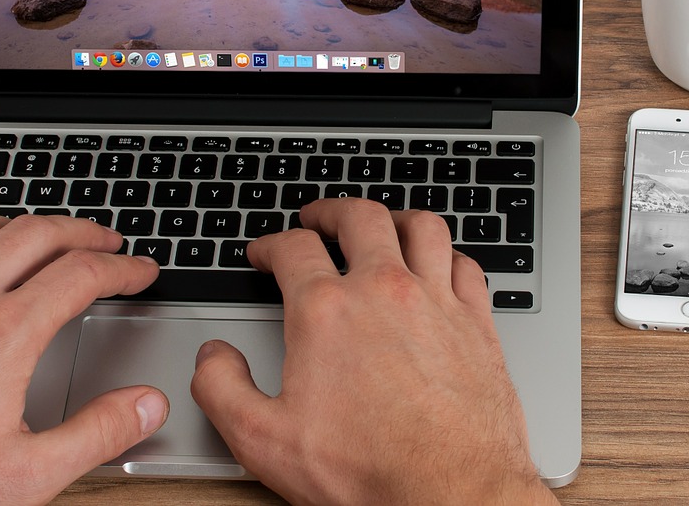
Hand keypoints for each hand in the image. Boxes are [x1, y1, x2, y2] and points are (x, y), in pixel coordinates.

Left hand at [0, 214, 168, 504]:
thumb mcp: (24, 477)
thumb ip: (98, 435)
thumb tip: (147, 406)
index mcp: (4, 334)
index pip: (83, 274)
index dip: (123, 268)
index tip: (140, 271)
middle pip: (37, 234)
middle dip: (82, 232)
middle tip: (104, 242)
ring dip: (19, 228)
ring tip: (39, 239)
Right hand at [192, 198, 558, 505]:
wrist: (450, 493)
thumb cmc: (367, 470)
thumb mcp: (263, 440)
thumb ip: (222, 389)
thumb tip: (212, 357)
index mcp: (326, 311)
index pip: (292, 249)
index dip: (270, 244)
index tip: (265, 252)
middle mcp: (382, 291)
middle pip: (359, 218)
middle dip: (331, 211)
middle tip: (318, 218)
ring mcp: (435, 301)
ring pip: (420, 227)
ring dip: (395, 218)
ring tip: (382, 223)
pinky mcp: (476, 322)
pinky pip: (465, 264)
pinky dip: (448, 254)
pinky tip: (440, 264)